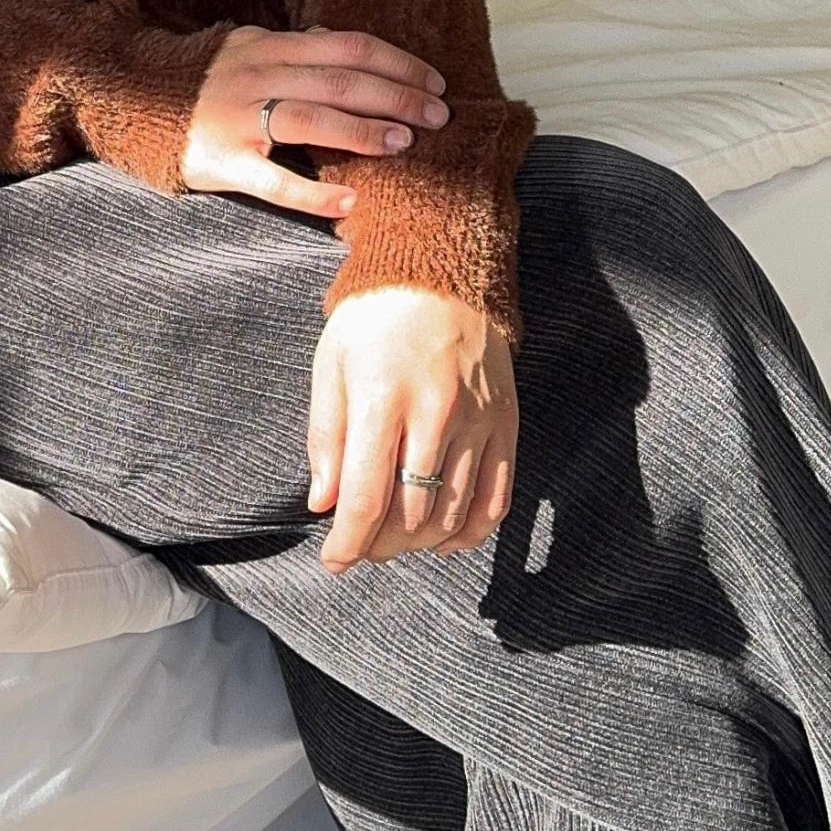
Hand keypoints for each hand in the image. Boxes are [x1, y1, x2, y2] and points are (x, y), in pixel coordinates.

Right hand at [181, 25, 449, 217]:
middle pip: (339, 80)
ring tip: (404, 143)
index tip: (433, 82)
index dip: (396, 63)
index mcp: (268, 46)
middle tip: (438, 116)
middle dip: (396, 96)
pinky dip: (315, 192)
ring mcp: (238, 119)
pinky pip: (275, 180)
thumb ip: (292, 48)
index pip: (347, 47)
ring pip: (312, 120)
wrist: (129, 102)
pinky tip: (350, 200)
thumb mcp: (244, 50)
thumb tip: (340, 40)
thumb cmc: (201, 83)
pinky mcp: (223, 162)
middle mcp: (256, 75)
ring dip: (364, 131)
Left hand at [307, 288, 517, 573]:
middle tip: (362, 545)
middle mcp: (436, 413)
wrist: (441, 270)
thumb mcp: (330, 367)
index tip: (335, 561)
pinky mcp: (506, 422)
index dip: (349, 543)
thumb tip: (325, 505)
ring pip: (452, 514)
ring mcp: (478, 420)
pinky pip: (496, 499)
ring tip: (397, 540)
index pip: (367, 499)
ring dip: (420, 543)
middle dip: (380, 546)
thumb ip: (326, 439)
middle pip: (411, 515)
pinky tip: (445, 538)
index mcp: (382, 398)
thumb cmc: (374, 319)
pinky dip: (471, 531)